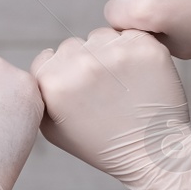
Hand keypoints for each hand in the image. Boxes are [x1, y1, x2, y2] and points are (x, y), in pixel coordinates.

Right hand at [31, 29, 190, 189]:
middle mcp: (81, 64)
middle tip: (102, 91)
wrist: (151, 153)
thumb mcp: (53, 129)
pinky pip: (130, 35)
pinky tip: (137, 76)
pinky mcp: (145, 48)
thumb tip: (44, 60)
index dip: (62, 74)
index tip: (79, 93)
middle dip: (84, 63)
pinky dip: (132, 50)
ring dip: (107, 53)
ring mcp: (115, 53)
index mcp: (53, 84)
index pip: (47, 57)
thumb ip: (39, 93)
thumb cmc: (101, 144)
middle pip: (73, 45)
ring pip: (100, 36)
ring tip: (120, 84)